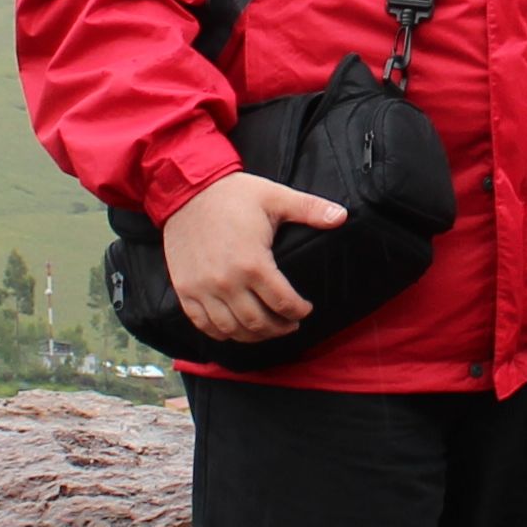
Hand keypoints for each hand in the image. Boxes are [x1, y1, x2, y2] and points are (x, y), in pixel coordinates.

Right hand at [158, 171, 343, 346]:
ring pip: (232, 329)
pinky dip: (221, 332)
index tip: (305, 309)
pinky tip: (234, 328)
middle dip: (280, 328)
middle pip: (259, 323)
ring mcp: (203, 288)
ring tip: (266, 329)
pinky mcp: (185, 289)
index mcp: (253, 262)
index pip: (283, 303)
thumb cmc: (232, 194)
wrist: (186, 190)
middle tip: (290, 323)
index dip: (299, 311)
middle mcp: (227, 282)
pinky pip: (203, 324)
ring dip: (253, 336)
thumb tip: (341, 216)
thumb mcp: (275, 197)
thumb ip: (310, 209)